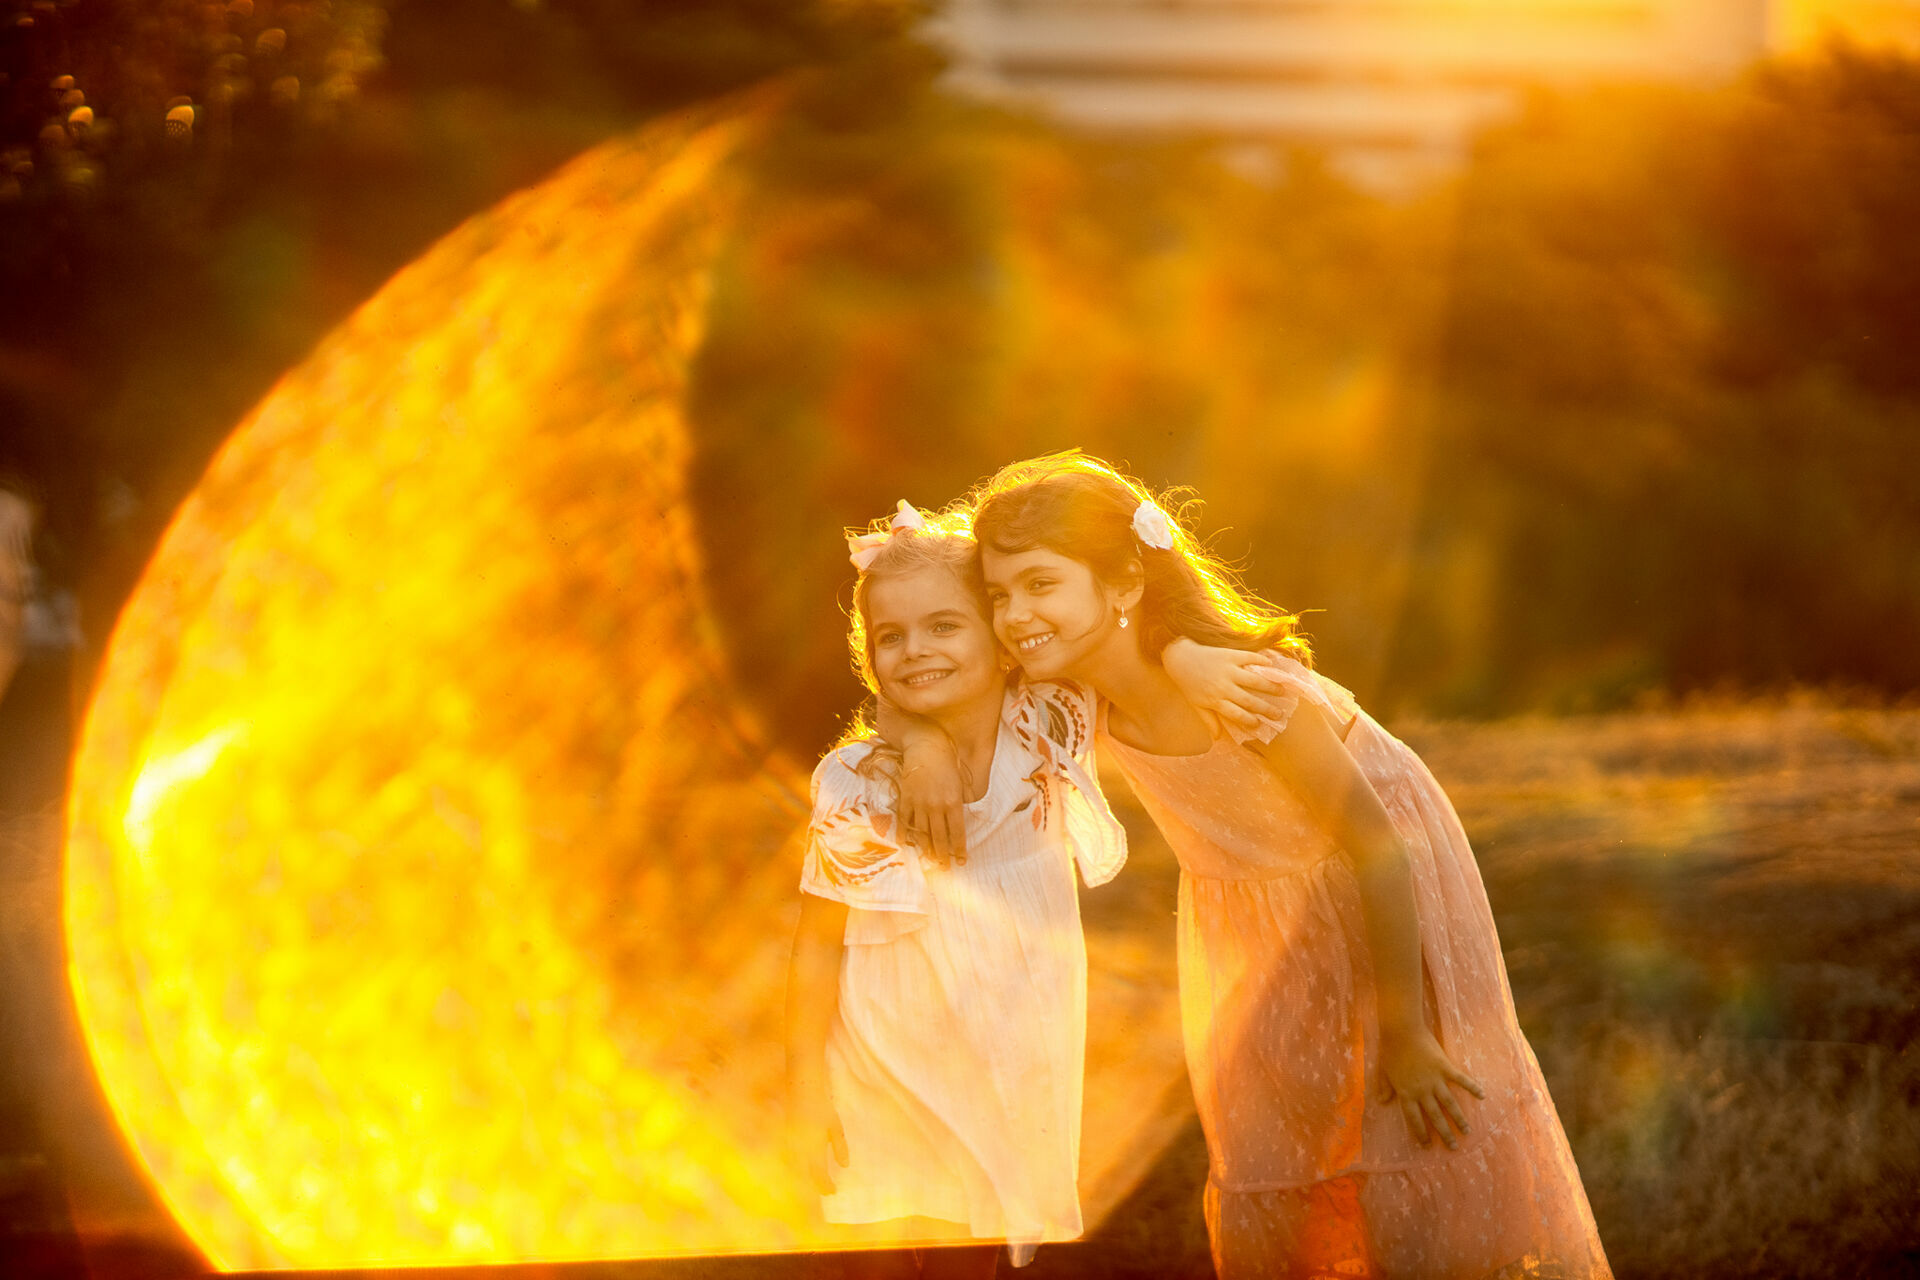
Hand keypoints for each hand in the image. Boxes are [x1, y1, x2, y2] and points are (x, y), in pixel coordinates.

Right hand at [787, 1083, 849, 1195]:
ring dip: (803, 1183)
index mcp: (815, 1145)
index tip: (833, 1191)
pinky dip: (795, 1172)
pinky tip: (799, 1176)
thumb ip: (840, 1147)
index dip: (826, 1186)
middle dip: (813, 1191)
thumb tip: (845, 1166)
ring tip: (811, 1192)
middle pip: (806, 1178)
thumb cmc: (822, 1107)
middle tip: (822, 1194)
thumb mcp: (835, 1126)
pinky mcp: (784, 1141)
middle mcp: (801, 1148)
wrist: (802, 1089)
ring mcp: (790, 1145)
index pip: (819, 1174)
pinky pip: (788, 1162)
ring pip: (795, 1172)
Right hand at [899, 737, 967, 866]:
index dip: (959, 849)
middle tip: (945, 868)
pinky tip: (906, 846)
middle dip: (943, 855)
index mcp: (953, 802)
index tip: (962, 862)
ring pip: (923, 832)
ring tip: (930, 862)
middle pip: (940, 837)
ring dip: (927, 849)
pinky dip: (905, 834)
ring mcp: (919, 803)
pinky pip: (905, 820)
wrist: (926, 745)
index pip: (958, 832)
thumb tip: (959, 819)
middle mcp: (936, 806)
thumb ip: (960, 801)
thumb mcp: (960, 781)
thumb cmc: (948, 761)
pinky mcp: (906, 798)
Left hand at [1161, 638, 1292, 738]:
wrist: (1180, 658)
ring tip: (1283, 691)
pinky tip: (1272, 666)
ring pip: (1253, 680)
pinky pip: (1249, 658)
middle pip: (1249, 700)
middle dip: (1266, 708)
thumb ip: (1209, 720)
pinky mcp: (1230, 655)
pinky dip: (1261, 661)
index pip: (1236, 714)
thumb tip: (1217, 739)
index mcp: (1215, 700)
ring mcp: (1227, 670)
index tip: (1260, 725)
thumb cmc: (1188, 683)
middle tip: (1280, 715)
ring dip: (1270, 686)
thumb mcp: (1196, 704)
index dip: (1249, 721)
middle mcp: (1223, 686)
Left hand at [1376, 1027, 1483, 1150]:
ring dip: (1459, 1119)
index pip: (1415, 1119)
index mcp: (1406, 1093)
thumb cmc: (1390, 1050)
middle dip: (1445, 1134)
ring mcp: (1435, 1080)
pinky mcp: (1445, 1067)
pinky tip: (1482, 1096)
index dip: (1421, 1134)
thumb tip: (1382, 1102)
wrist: (1402, 1029)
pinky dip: (1472, 1088)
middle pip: (1435, 1117)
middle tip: (1453, 1148)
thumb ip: (1384, 1087)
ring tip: (1467, 1131)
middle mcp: (1422, 1091)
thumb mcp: (1383, 1071)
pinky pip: (1461, 1080)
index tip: (1427, 1146)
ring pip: (1450, 1104)